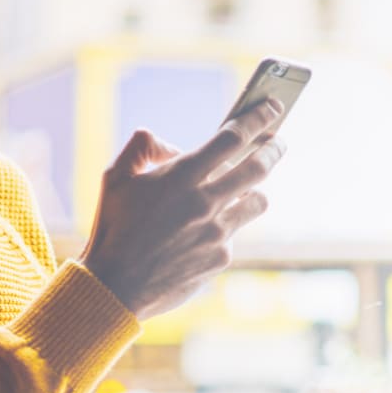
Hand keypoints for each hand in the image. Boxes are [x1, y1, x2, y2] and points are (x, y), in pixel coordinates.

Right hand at [80, 100, 286, 318]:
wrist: (115, 286)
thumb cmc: (113, 227)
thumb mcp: (114, 177)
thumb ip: (143, 147)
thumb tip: (173, 146)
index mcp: (181, 176)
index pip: (232, 138)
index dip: (257, 118)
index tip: (272, 106)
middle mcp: (205, 202)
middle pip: (258, 167)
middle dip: (274, 149)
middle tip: (278, 142)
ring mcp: (217, 232)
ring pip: (257, 201)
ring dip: (255, 189)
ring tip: (248, 185)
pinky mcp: (221, 258)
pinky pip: (235, 233)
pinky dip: (226, 225)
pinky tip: (208, 229)